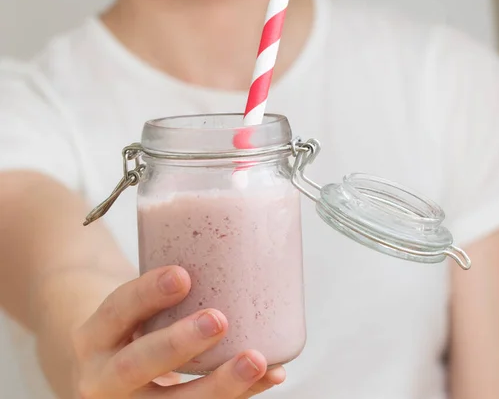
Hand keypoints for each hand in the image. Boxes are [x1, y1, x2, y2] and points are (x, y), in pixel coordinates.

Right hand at [71, 266, 284, 397]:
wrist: (105, 375)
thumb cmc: (134, 329)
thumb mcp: (132, 310)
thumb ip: (166, 290)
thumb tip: (237, 248)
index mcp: (93, 338)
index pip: (115, 311)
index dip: (146, 295)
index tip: (181, 276)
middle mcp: (102, 377)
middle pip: (135, 364)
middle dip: (178, 344)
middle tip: (218, 320)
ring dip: (218, 384)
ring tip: (255, 360)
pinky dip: (241, 395)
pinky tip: (271, 375)